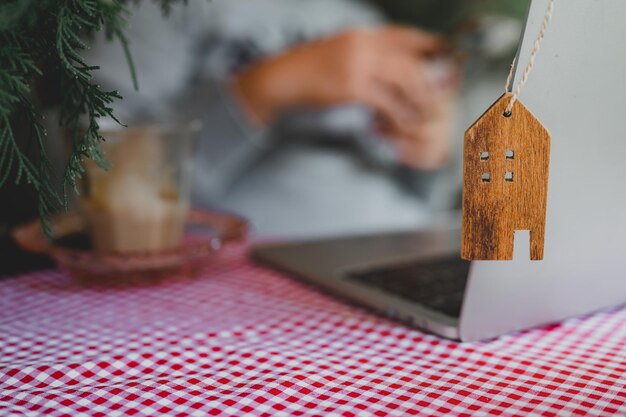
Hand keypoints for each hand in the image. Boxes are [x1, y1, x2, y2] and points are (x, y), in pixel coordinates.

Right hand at [231, 25, 457, 168]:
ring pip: (403, 79)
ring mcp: (358, 64)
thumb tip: (391, 67)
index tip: (443, 57)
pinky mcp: (352, 87)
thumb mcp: (340, 51)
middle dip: (427, 81)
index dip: (427, 46)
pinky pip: (386, 101)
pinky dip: (397, 114)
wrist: (283, 78)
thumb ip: (365, 54)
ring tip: (423, 113)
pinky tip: (401, 123)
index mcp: (362, 35)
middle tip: (436, 97)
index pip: (404, 35)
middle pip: (409, 60)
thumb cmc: (310, 68)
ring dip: (417, 99)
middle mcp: (363, 44)